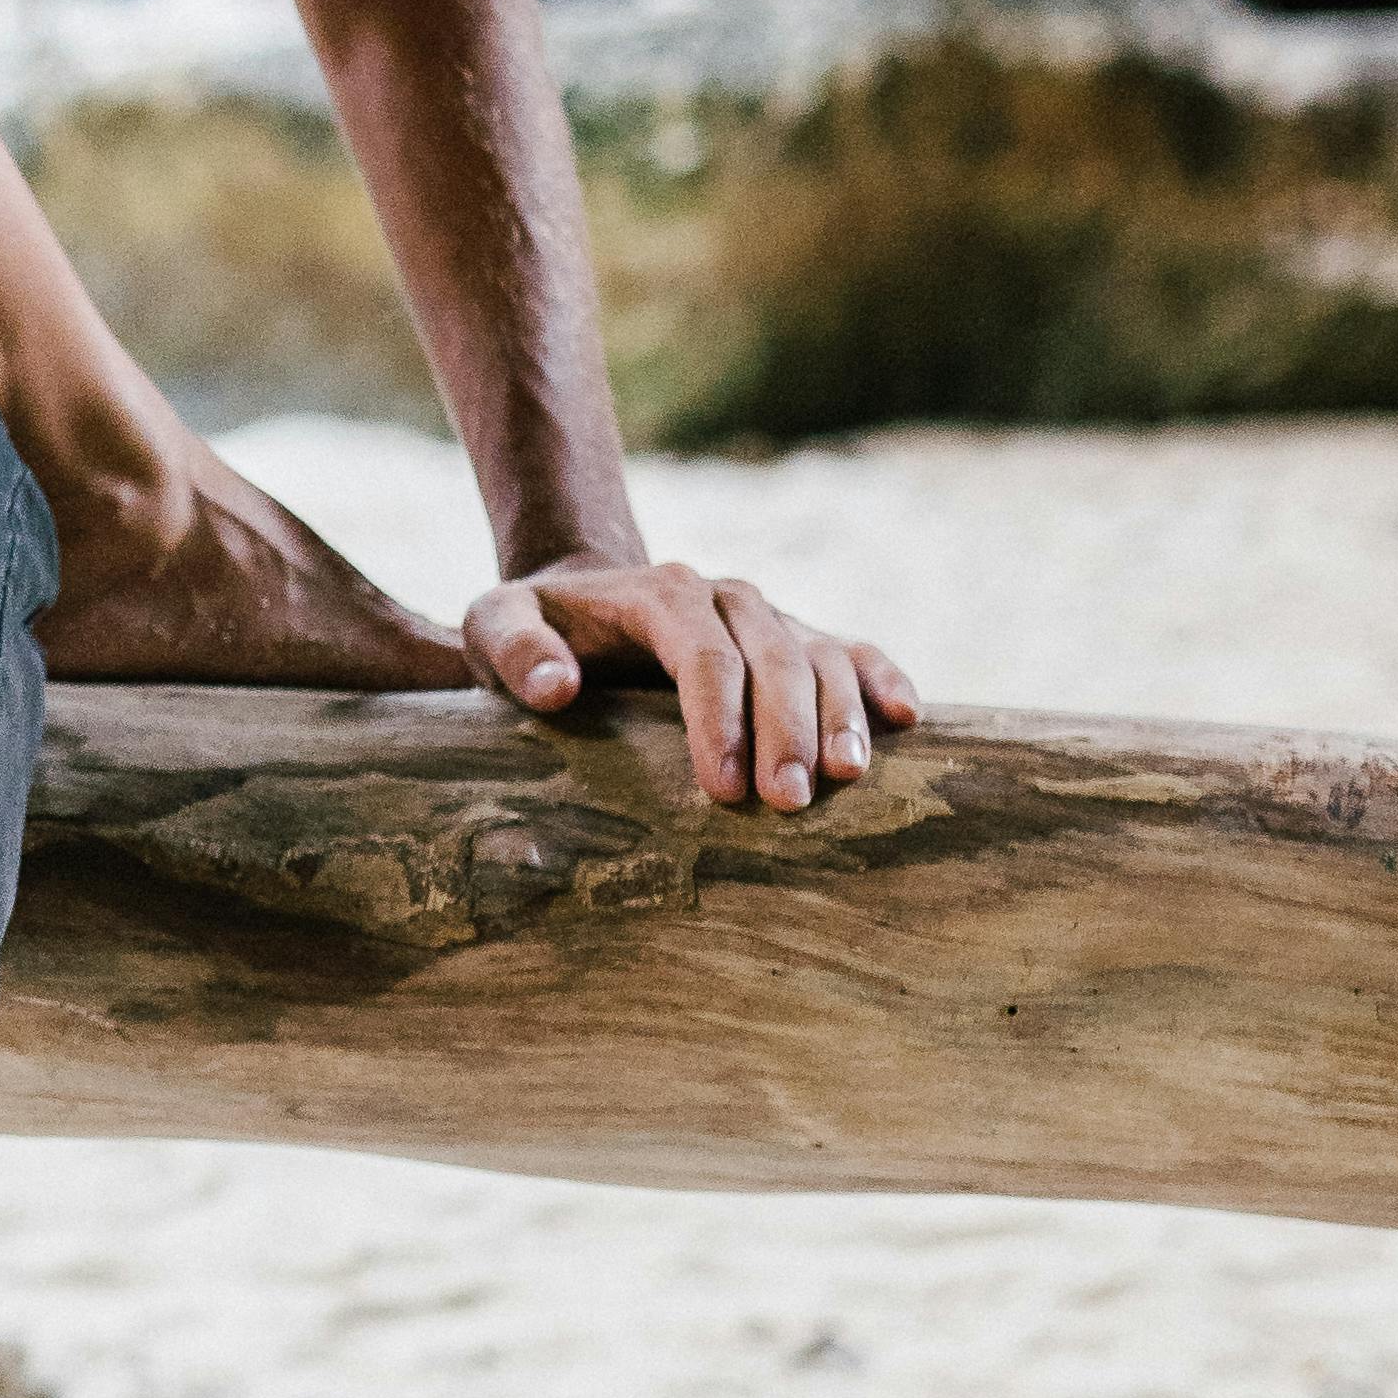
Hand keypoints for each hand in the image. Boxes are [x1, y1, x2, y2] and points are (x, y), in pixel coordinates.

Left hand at [462, 552, 921, 811]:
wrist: (579, 602)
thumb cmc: (532, 631)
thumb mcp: (491, 627)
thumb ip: (510, 649)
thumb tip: (556, 686)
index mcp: (660, 593)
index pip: (703, 653)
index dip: (719, 717)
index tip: (722, 787)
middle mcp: (725, 598)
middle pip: (772, 656)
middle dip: (786, 728)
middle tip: (788, 803)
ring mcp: (767, 617)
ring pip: (821, 653)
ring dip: (841, 714)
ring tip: (849, 777)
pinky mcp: (794, 640)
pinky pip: (851, 650)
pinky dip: (881, 676)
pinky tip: (906, 718)